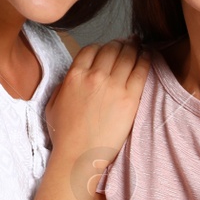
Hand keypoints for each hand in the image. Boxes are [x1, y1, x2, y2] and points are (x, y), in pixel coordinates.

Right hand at [44, 40, 150, 165]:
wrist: (79, 156)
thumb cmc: (65, 136)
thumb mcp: (52, 105)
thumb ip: (62, 86)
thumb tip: (72, 78)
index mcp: (74, 76)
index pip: (91, 49)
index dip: (101, 47)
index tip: (107, 49)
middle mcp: (94, 77)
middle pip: (111, 48)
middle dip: (120, 43)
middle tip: (127, 43)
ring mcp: (113, 86)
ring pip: (127, 55)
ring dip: (134, 48)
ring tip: (139, 46)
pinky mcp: (130, 98)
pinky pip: (141, 70)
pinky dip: (145, 59)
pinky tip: (147, 56)